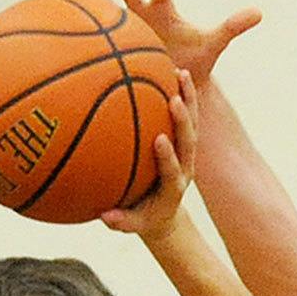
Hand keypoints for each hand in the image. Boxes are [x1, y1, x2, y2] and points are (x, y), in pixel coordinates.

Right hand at [68, 0, 260, 84]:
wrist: (178, 87)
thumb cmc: (196, 65)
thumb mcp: (213, 45)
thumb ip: (232, 27)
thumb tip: (259, 12)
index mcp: (164, 10)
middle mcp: (142, 14)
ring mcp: (125, 30)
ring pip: (104, 5)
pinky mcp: (114, 47)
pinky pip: (94, 35)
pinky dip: (80, 26)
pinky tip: (59, 13)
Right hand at [100, 70, 197, 239]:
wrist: (163, 214)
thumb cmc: (143, 219)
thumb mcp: (132, 225)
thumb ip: (120, 222)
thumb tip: (104, 216)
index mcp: (173, 187)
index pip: (173, 170)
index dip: (168, 156)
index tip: (160, 140)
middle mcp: (185, 167)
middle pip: (189, 141)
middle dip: (183, 121)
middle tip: (174, 99)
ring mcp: (187, 153)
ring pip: (192, 123)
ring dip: (188, 99)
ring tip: (180, 72)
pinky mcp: (184, 143)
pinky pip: (185, 116)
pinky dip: (181, 94)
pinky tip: (170, 70)